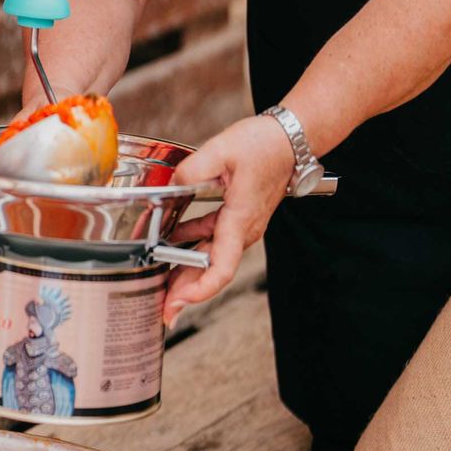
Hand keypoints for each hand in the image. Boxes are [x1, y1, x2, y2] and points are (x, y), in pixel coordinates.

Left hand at [162, 114, 295, 327]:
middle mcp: (243, 230)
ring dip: (186, 272)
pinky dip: (191, 247)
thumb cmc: (263, 146)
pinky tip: (170, 245)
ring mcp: (241, 227)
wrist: (289, 141)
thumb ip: (190, 171)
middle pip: (211, 270)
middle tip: (162, 310)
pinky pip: (212, 240)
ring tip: (161, 284)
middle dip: (185, 291)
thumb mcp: (220, 150)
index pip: (221, 267)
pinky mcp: (237, 219)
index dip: (200, 289)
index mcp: (239, 220)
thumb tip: (170, 186)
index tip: (180, 301)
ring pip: (210, 258)